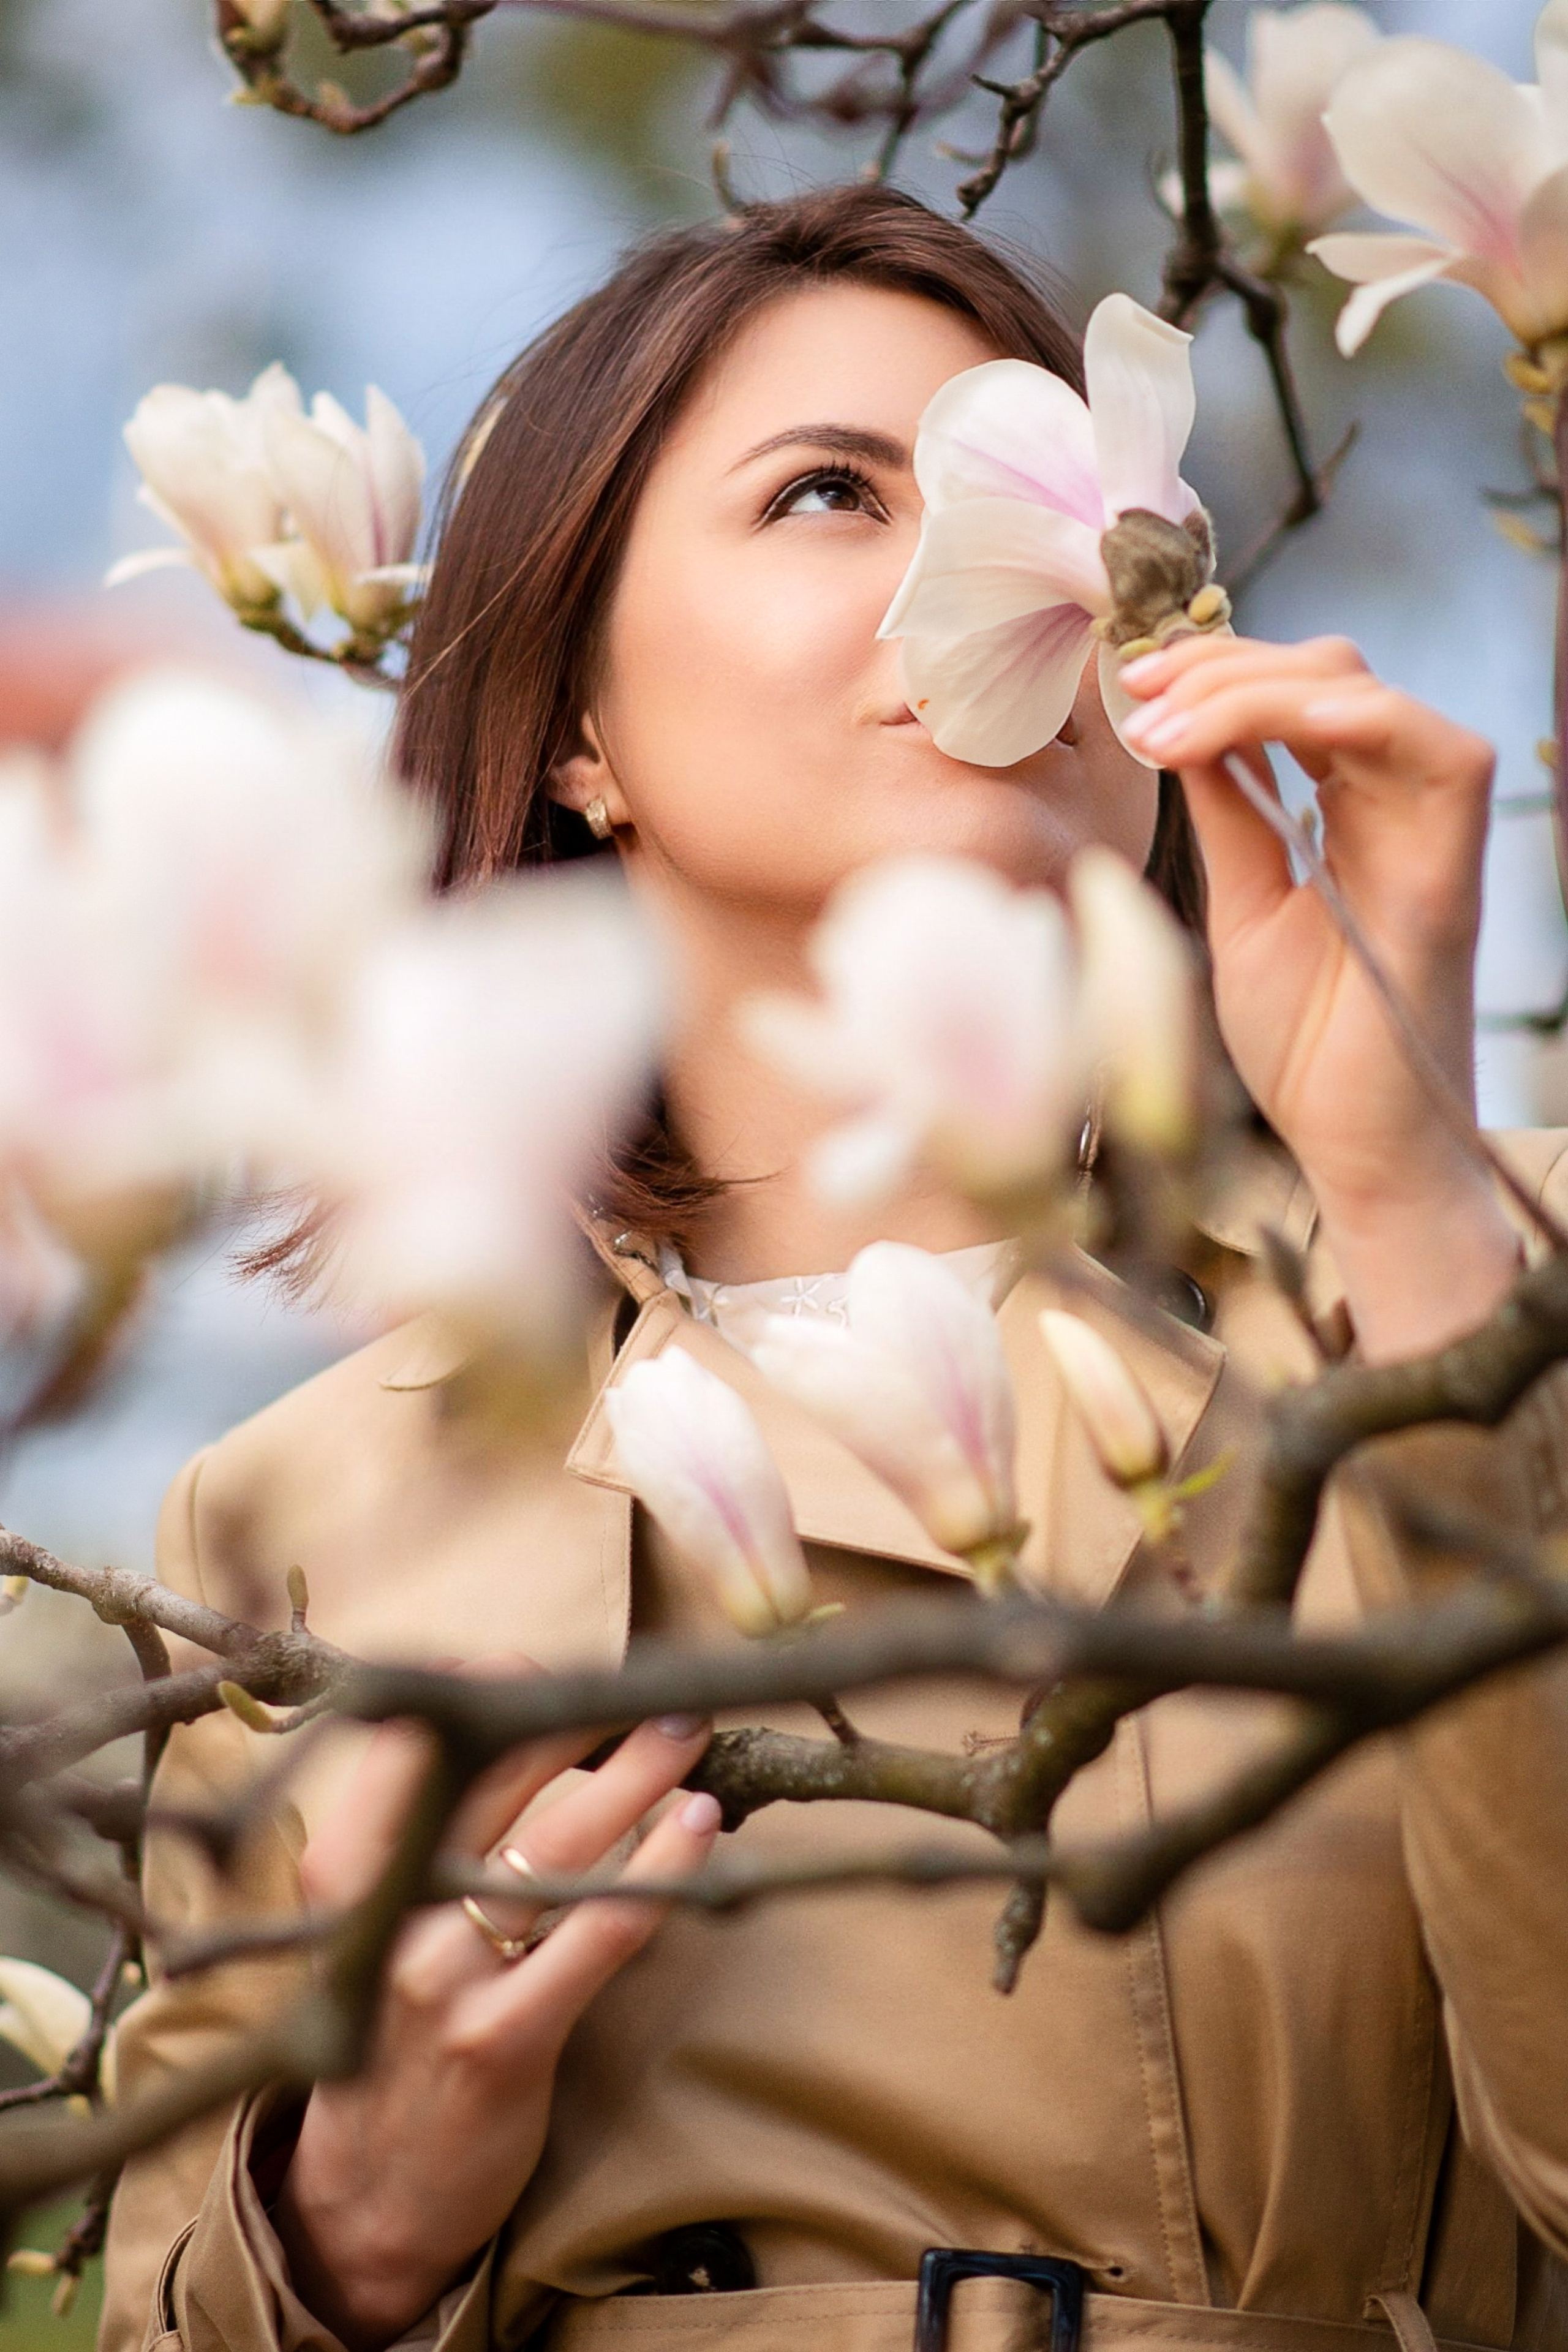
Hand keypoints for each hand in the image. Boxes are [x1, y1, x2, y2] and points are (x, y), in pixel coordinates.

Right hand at [271, 1684, 718, 2349]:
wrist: (367, 2196)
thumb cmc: (392, 2026)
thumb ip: (431, 1832)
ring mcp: (439, 1976)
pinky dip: (656, 1874)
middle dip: (581, 1717)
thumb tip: (525, 1722)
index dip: (496, 1687)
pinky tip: (699, 1833)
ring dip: (635, 1780)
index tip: (564, 1663)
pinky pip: (595, 1937)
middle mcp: (382, 1910)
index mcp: (342, 1867)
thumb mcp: (375, 1919)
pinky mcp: (501, 2040)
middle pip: (494, 1775)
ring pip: (552, 1846)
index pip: (419, 1741)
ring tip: (692, 1737)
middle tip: (659, 1686)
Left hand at [1120, 633, 1518, 1357]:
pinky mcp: (1450, 864)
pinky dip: (1344, 716)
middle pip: (1325, 671)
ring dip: (1255, 687)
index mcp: (1350, 810)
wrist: (1354, 1142)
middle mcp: (1396, 804)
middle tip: (1139, 695)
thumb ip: (1229, 811)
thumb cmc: (1307, 1043)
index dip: (1213, 673)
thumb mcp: (1241, 902)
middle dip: (1221, 666)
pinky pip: (1429, 749)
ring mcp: (1428, 828)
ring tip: (1165, 725)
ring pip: (1362, 692)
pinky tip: (1258, 724)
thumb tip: (1183, 728)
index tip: (1132, 689)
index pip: (1294, 694)